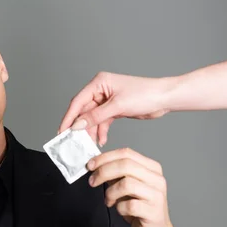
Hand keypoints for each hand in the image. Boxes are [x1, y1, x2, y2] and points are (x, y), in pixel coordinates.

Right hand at [58, 72, 174, 145]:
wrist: (164, 98)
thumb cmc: (145, 95)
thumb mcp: (117, 106)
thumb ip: (95, 117)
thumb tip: (77, 125)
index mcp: (99, 83)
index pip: (78, 101)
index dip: (69, 117)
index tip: (62, 131)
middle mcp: (101, 90)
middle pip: (84, 111)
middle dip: (80, 127)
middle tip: (73, 141)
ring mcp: (107, 100)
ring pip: (92, 118)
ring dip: (91, 131)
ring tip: (88, 144)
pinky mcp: (114, 109)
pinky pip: (102, 122)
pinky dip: (101, 131)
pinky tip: (101, 140)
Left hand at [86, 148, 181, 226]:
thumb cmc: (140, 207)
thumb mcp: (128, 186)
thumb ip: (116, 174)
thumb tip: (96, 164)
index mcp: (151, 168)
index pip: (126, 153)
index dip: (105, 157)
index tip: (90, 165)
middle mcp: (156, 179)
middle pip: (126, 165)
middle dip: (104, 172)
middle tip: (92, 181)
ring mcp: (156, 195)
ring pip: (126, 184)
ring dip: (111, 192)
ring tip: (109, 200)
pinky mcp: (153, 212)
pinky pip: (128, 205)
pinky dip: (119, 208)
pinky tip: (120, 210)